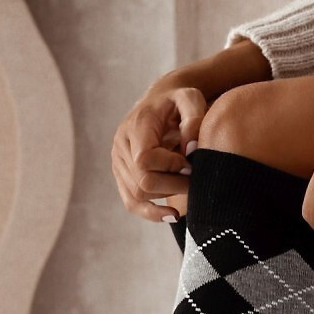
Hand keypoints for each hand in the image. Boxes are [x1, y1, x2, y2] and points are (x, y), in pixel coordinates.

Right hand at [111, 84, 207, 221]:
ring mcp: (118, 162)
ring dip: (167, 196)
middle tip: (194, 179)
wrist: (161, 101)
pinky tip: (173, 215)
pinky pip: (131, 202)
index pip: (145, 159)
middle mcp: (121, 145)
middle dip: (173, 185)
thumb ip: (194, 118)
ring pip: (139, 195)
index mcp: (136, 126)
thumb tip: (192, 149)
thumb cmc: (179, 101)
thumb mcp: (190, 99)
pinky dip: (151, 213)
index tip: (189, 163)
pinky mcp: (122, 175)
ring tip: (186, 184)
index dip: (170, 166)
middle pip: (143, 182)